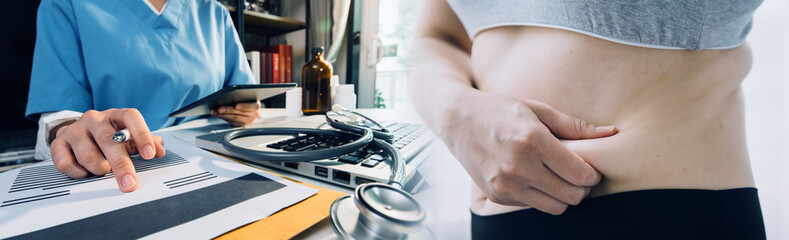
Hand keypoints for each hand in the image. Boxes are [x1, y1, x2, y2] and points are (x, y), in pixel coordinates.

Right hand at [50, 109, 165, 191]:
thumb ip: (147, 142)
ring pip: (89, 155)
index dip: (142, 135)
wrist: (75, 132)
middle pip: (110, 140)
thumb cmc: (108, 135)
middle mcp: (94, 119)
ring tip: (102, 169)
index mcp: (115, 115)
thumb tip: (159, 150)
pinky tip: (84, 171)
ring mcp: (74, 130)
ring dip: (99, 169)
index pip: (131, 117)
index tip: (149, 154)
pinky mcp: (58, 143)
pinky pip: (67, 164)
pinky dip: (79, 173)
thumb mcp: (128, 136)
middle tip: (130, 183)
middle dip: (122, 166)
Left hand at [210, 101, 260, 126]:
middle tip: (219, 108)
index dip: (244, 106)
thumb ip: (241, 97)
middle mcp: (253, 115)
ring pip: (234, 118)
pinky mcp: (240, 125)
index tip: (236, 105)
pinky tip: (215, 114)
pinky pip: (230, 122)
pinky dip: (222, 117)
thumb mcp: (248, 98)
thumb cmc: (247, 101)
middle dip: (228, 110)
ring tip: (214, 111)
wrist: (251, 110)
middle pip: (240, 113)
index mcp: (256, 106)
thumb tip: (228, 96)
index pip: (252, 107)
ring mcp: (247, 121)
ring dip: (222, 115)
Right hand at [442, 92, 617, 214]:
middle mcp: (518, 166)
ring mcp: (505, 184)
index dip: (592, 175)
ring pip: (554, 206)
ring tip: (558, 178)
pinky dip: (539, 195)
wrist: (457, 120)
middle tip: (577, 175)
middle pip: (571, 195)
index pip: (579, 174)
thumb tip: (612, 132)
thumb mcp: (537, 109)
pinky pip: (532, 205)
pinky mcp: (496, 195)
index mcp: (532, 140)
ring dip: (562, 196)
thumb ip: (574, 126)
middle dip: (581, 188)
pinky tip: (534, 177)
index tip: (590, 168)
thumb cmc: (500, 109)